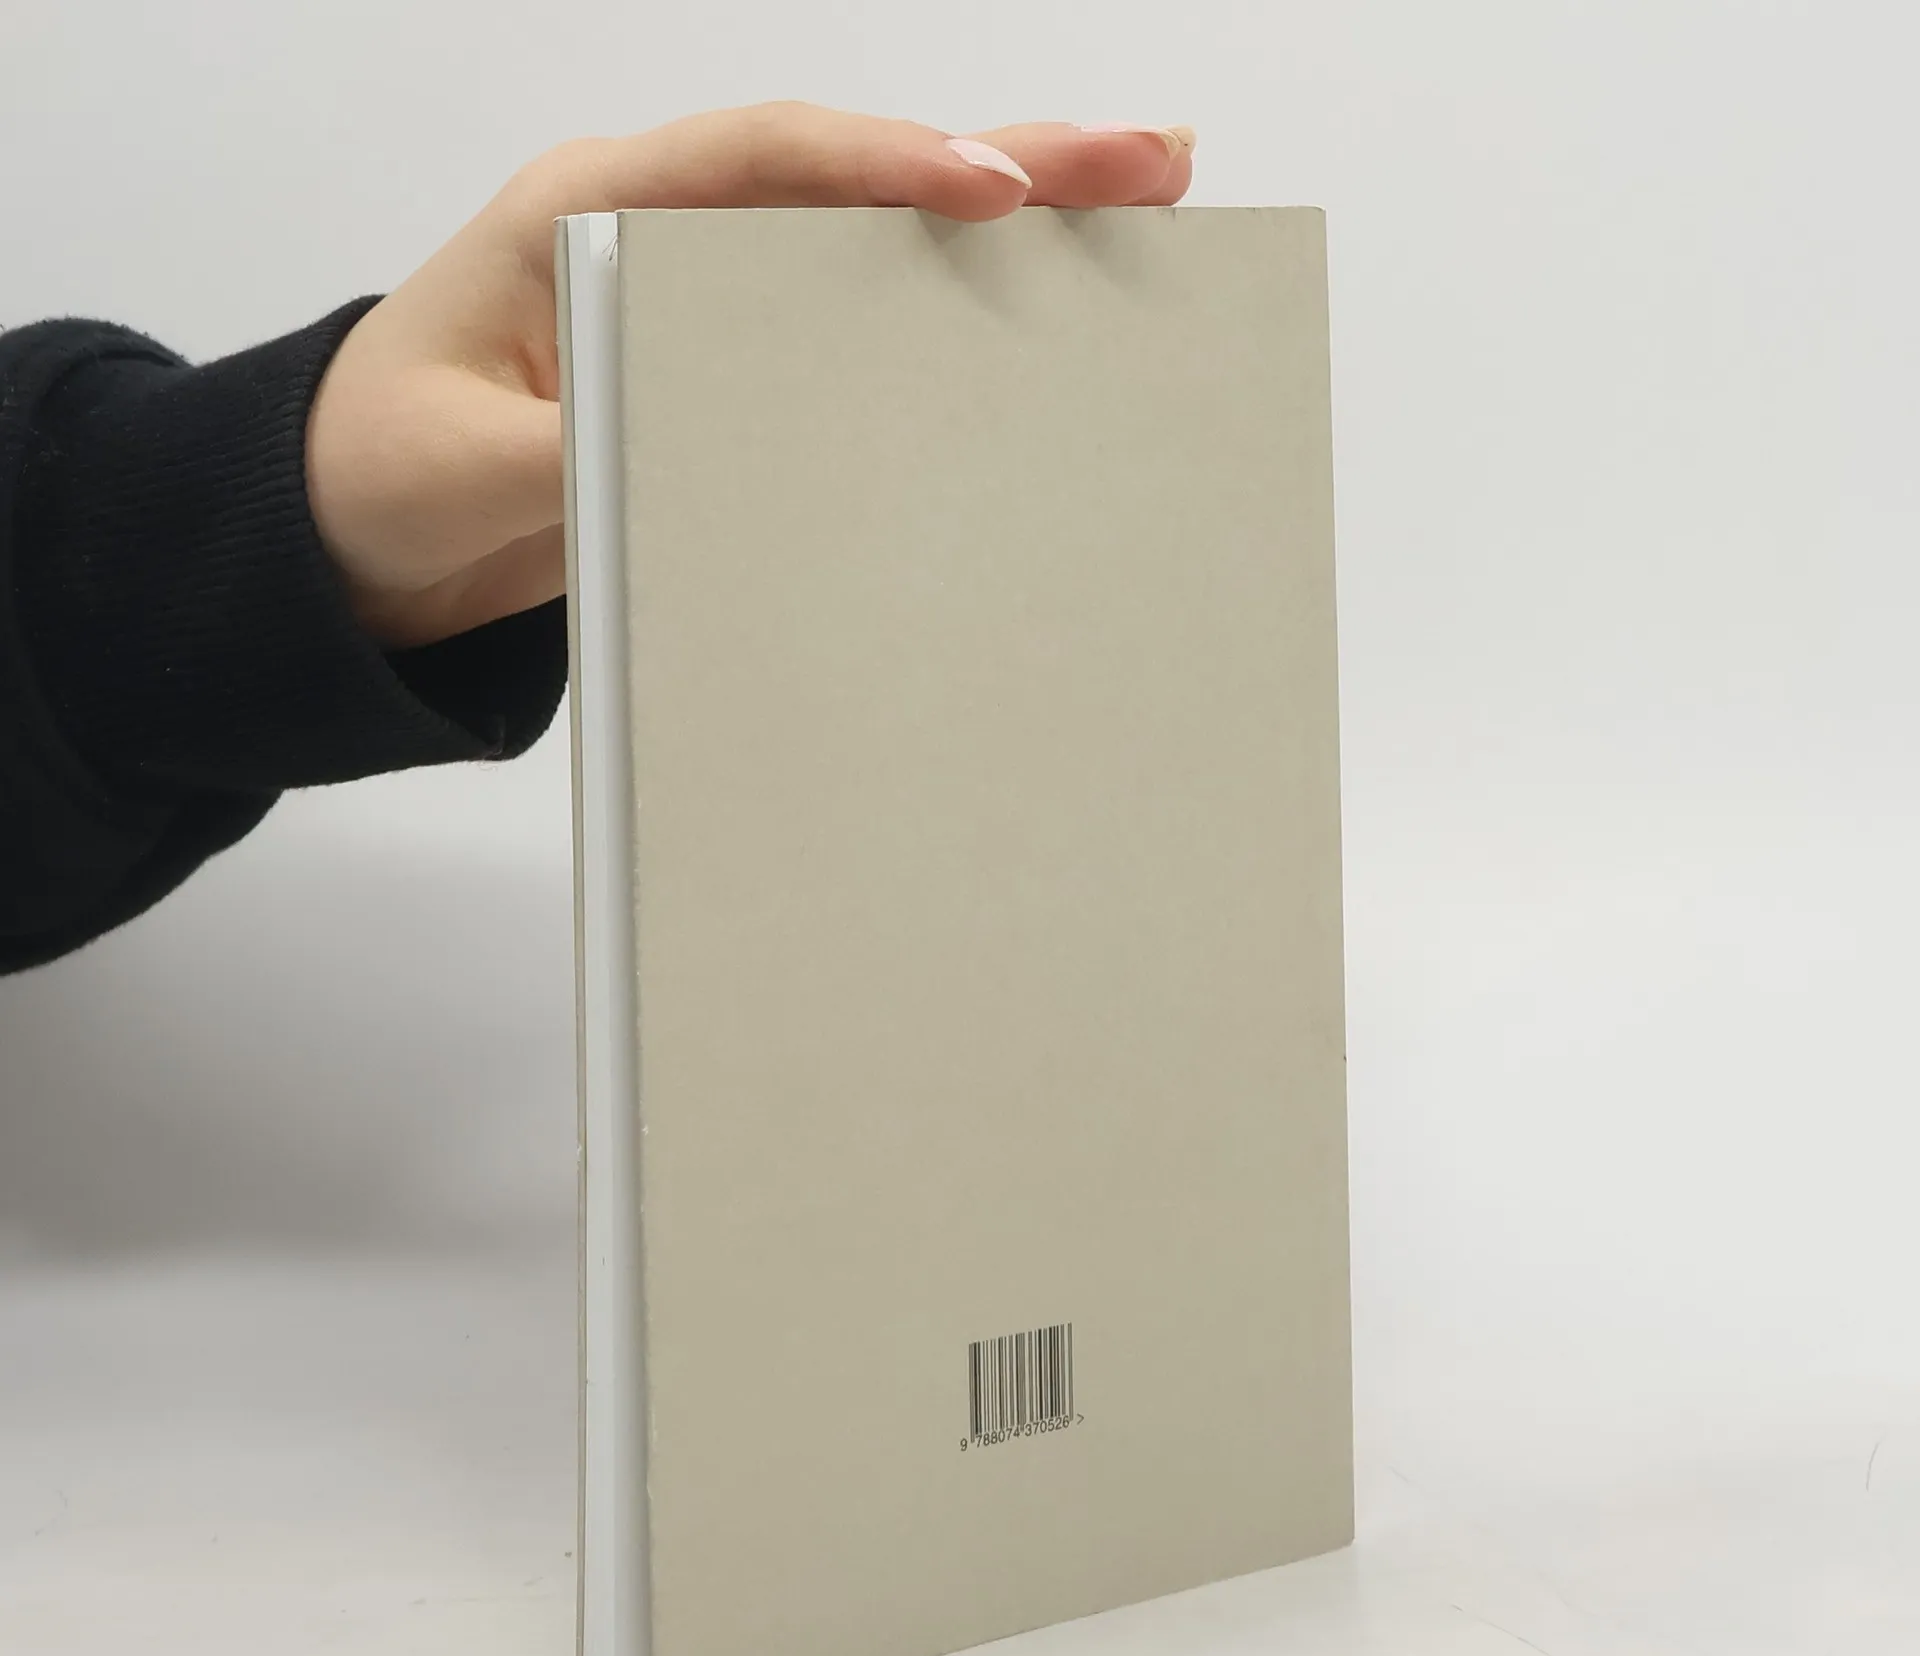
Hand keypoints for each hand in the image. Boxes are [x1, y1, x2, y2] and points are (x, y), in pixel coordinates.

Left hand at [305, 103, 1194, 646]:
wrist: (352, 529)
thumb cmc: (381, 469)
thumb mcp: (457, 466)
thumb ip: (563, 452)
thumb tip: (686, 451)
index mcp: (588, 216)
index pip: (757, 163)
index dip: (883, 167)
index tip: (992, 186)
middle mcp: (663, 236)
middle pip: (854, 178)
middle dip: (1006, 162)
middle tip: (1147, 158)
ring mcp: (708, 303)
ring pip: (875, 244)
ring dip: (1009, 226)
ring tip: (1142, 207)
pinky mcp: (734, 379)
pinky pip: (858, 330)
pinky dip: (951, 316)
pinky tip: (1036, 315)